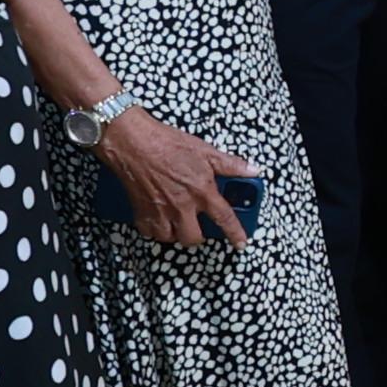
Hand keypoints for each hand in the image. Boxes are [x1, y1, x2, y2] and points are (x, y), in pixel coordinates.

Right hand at [98, 105, 255, 247]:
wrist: (133, 142)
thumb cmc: (167, 143)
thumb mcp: (205, 150)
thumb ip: (230, 165)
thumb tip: (253, 170)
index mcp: (202, 191)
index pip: (224, 218)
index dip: (235, 233)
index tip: (241, 244)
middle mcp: (182, 206)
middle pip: (193, 238)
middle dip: (197, 237)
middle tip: (197, 226)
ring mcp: (160, 211)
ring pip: (170, 238)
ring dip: (175, 233)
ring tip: (177, 221)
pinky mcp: (141, 212)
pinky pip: (149, 232)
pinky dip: (154, 229)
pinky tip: (158, 217)